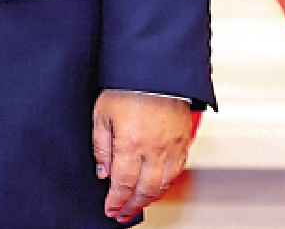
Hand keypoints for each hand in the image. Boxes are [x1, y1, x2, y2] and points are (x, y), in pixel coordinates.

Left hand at [93, 90, 193, 221]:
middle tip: (122, 214)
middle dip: (132, 206)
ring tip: (138, 204)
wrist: (155, 71)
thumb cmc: (127, 88)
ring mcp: (171, 147)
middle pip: (144, 190)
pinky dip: (166, 184)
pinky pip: (177, 171)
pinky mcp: (183, 142)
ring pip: (163, 185)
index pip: (122, 184)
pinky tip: (158, 187)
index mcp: (130, 144)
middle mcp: (153, 150)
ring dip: (150, 199)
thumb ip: (101, 145)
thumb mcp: (102, 114)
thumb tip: (103, 171)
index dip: (116, 201)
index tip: (110, 209)